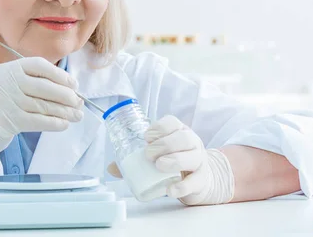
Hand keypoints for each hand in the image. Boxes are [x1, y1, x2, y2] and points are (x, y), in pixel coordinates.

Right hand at [0, 57, 83, 167]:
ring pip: (45, 105)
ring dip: (65, 112)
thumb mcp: (8, 85)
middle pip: (45, 86)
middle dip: (66, 96)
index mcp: (8, 69)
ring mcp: (8, 101)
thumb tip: (67, 89)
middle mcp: (8, 82)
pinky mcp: (10, 121)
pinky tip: (64, 125)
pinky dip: (55, 123)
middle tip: (79, 103)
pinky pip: (40, 120)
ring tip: (77, 116)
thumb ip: (31, 82)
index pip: (39, 65)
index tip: (73, 84)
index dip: (59, 74)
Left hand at [107, 115, 233, 204]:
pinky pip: (195, 182)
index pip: (172, 123)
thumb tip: (111, 168)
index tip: (146, 137)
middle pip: (183, 138)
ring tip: (159, 165)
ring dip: (174, 160)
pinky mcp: (201, 180)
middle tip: (148, 154)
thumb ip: (135, 161)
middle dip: (164, 144)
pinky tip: (170, 189)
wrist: (198, 179)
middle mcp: (191, 143)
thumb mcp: (158, 155)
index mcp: (179, 132)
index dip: (159, 128)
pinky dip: (182, 186)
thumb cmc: (173, 162)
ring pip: (192, 157)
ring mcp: (199, 161)